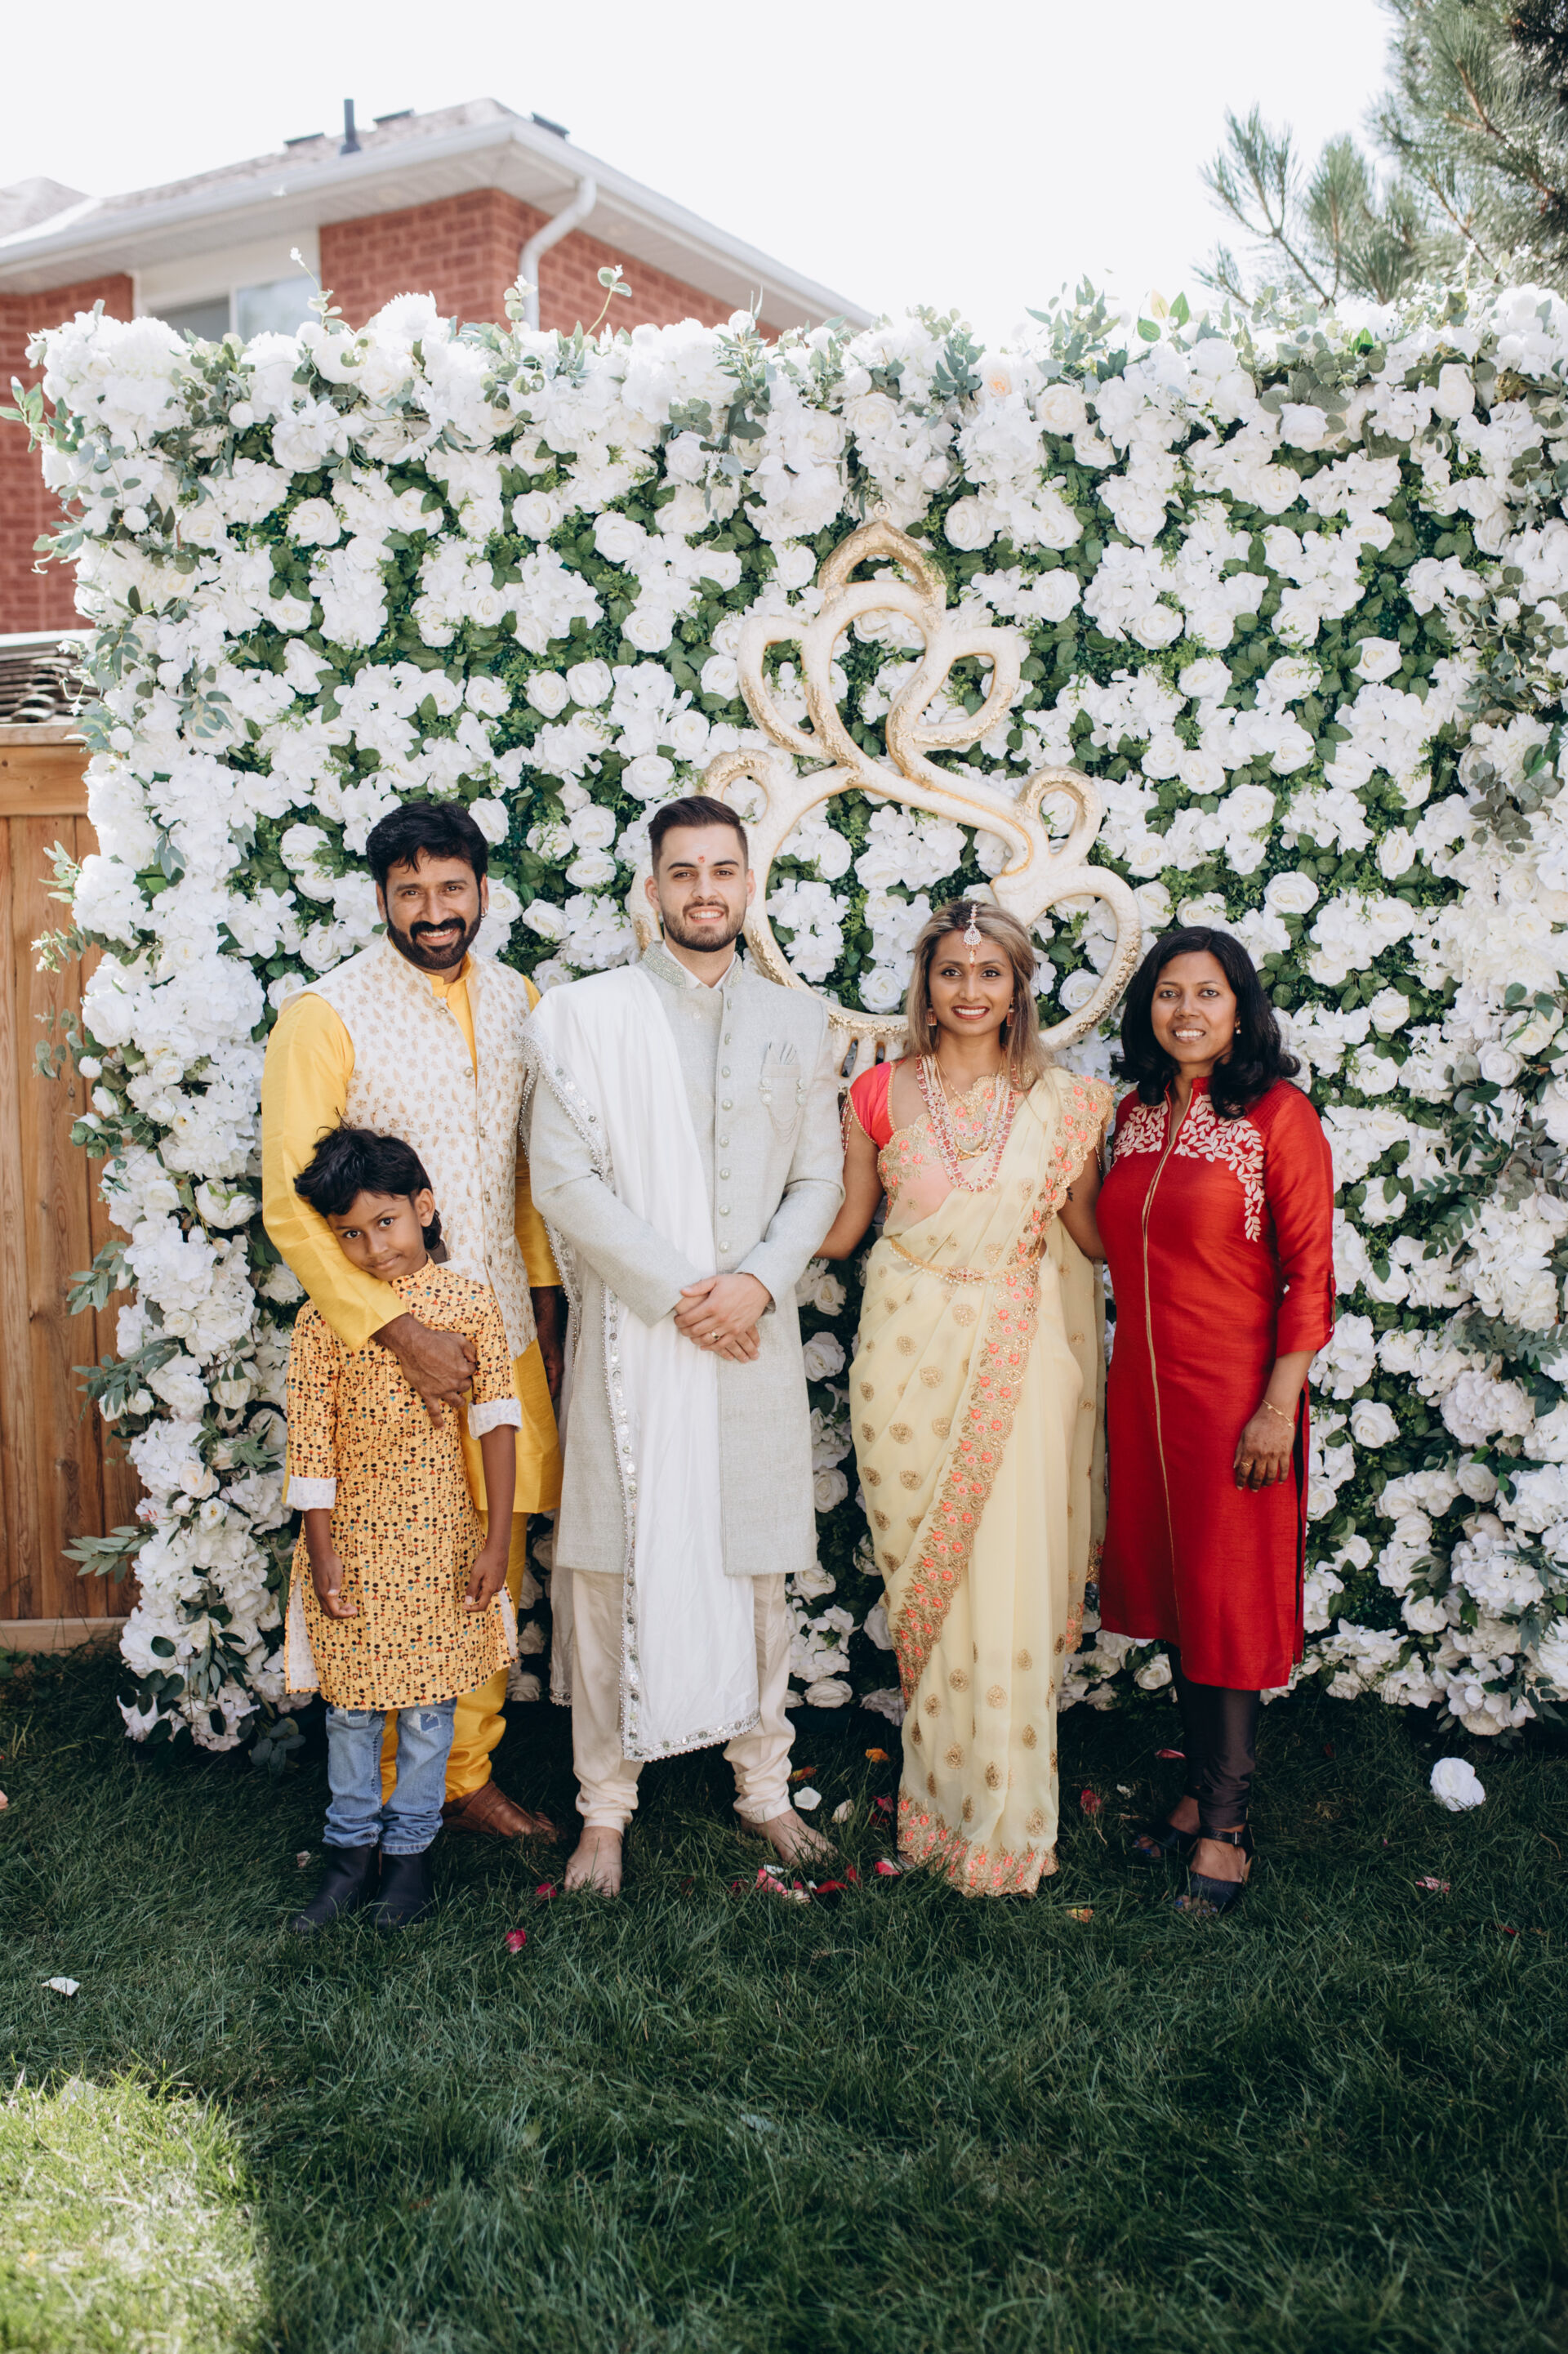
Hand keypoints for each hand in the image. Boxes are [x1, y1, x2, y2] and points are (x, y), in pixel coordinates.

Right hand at [310, 1549, 357, 1618]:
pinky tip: (341, 1600)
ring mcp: (319, 1593)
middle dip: (343, 1615)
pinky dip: (334, 1605)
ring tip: (349, 1605)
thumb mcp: (336, 1573)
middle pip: (330, 1614)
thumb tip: (333, 1595)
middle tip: (354, 1609)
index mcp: (325, 1594)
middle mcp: (321, 1596)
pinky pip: (326, 1603)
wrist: (320, 1554)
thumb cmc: (330, 1562)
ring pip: (327, 1609)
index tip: (355, 1610)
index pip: (335, 1612)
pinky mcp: (320, 1589)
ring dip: (339, 1611)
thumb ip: (335, 1585)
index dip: (346, 1614)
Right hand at [374, 1312, 476, 1427]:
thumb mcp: (458, 1339)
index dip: (468, 1366)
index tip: (464, 1362)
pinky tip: (441, 1427)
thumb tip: (475, 1359)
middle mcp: (454, 1382)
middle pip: (465, 1386)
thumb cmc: (435, 1340)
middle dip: (464, 1381)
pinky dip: (437, 1420)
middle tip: (458, 1376)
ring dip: (459, 1400)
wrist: (413, 1345)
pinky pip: (434, 1411)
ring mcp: (441, 1390)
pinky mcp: (428, 1394)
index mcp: (463, 1369)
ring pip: (456, 1401)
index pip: (472, 1371)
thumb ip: (470, 1349)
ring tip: (460, 1400)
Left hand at [465, 1543, 508, 1612]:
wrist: (499, 1548)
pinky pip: (489, 1585)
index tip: (463, 1606)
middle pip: (483, 1597)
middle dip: (474, 1593)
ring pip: (486, 1590)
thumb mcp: (475, 1574)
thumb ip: (472, 1589)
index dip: (471, 1609)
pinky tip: (483, 1570)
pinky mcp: (500, 1578)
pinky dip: (483, 1582)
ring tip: (478, 1571)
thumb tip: (468, 1601)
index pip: (481, 1606)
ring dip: (479, 1586)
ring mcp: (499, 1583)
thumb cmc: (487, 1559)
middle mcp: (496, 1588)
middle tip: (470, 1579)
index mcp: (490, 1589)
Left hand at [531, 1285, 564, 1403]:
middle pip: (547, 1386)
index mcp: (556, 1367)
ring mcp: (549, 1360)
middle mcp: (554, 1366)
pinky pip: (538, 1370)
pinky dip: (531, 1375)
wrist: (544, 1313)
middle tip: (526, 1407)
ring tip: (521, 1396)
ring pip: (541, 1378)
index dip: (544, 1401)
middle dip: (537, 1395)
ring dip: (533, 1385)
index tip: (535, 1411)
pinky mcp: (543, 1355)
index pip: (552, 1390)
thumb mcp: (535, 1351)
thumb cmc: (542, 1331)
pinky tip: (520, 1377)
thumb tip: (521, 1382)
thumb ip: (531, 1366)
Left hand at [674, 1273, 770, 1361]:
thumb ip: (698, 1286)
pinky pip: (722, 1344)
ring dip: (696, 1340)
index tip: (677, 1321)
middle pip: (696, 1330)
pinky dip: (712, 1347)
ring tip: (691, 1337)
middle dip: (685, 1332)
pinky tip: (705, 1346)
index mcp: (712, 1305)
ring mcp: (730, 1326)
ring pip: (707, 1339)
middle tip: (681, 1330)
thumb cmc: (736, 1283)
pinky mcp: (738, 1331)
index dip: (680, 1321)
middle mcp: (720, 1317)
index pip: (690, 1318)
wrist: (758, 1287)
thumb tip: (682, 1291)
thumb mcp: (716, 1280)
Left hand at [1234, 1401, 1295, 1490]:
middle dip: (1254, 1485)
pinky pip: (1284, 1469)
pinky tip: (1279, 1481)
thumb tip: (1234, 1466)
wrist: (1275, 1413)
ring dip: (1266, 1483)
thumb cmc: (1258, 1422)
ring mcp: (1274, 1454)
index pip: (1243, 1470)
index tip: (1239, 1487)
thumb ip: (1239, 1451)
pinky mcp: (1285, 1452)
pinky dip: (1282, 1477)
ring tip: (1264, 1485)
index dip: (1240, 1481)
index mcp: (1249, 1450)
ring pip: (1270, 1475)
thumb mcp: (1244, 1435)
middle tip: (1253, 1489)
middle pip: (1257, 1475)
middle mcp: (1261, 1454)